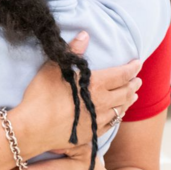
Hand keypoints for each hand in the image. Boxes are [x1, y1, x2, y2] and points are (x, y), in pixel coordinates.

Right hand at [13, 32, 141, 152]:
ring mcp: (98, 120)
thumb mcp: (54, 68)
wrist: (32, 129)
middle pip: (125, 92)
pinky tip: (117, 114)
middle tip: (138, 80)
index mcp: (95, 84)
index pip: (121, 74)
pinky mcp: (91, 134)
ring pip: (121, 109)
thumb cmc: (41, 96)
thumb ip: (72, 51)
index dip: (132, 68)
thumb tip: (85, 34)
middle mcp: (101, 103)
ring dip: (129, 100)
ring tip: (133, 96)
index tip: (138, 63)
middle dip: (133, 84)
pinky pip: (111, 124)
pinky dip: (118, 116)